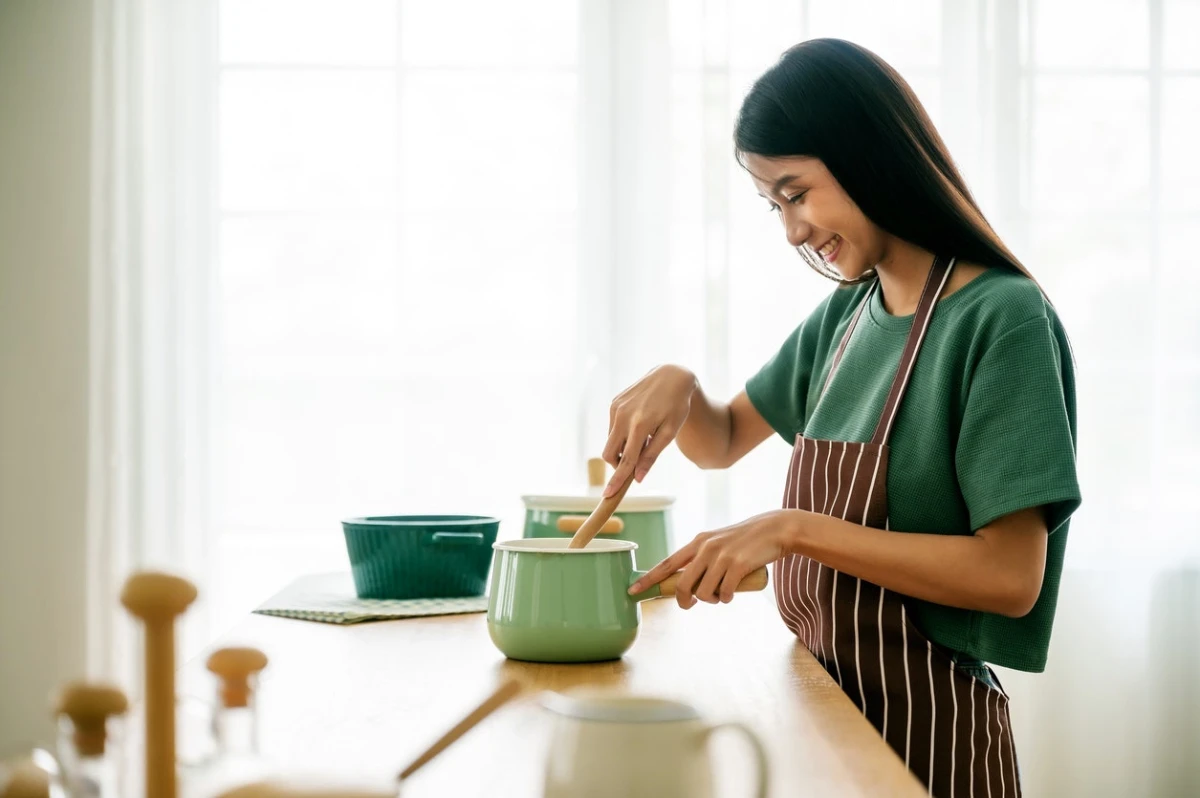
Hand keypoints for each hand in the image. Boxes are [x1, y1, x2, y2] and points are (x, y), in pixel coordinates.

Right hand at [602, 365, 696, 495]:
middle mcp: (623, 416)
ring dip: (622, 447)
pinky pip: (612, 428)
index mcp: (640, 425)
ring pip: (610, 441)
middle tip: (637, 461)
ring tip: (644, 436)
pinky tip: (639, 424)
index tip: (608, 495)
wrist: (671, 376)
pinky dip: (622, 434)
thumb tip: (638, 477)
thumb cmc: (676, 406)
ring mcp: (616, 408)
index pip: (625, 460)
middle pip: (609, 453)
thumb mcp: (670, 432)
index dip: (617, 479)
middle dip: (618, 463)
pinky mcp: (614, 402)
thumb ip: (652, 454)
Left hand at [628, 510, 792, 607]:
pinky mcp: (738, 566)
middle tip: (692, 604)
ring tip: (722, 593)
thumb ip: (703, 558)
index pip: (667, 563)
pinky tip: (732, 593)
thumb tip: (689, 585)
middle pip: (683, 585)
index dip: (649, 578)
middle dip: (684, 601)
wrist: (776, 529)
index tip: (634, 590)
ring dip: (712, 600)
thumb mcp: (719, 543)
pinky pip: (724, 594)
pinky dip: (727, 598)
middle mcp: (706, 548)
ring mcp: (722, 556)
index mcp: (698, 542)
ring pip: (704, 592)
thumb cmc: (746, 540)